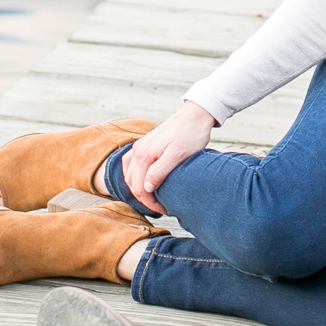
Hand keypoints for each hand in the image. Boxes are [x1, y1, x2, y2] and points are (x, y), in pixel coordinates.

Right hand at [121, 101, 216, 215]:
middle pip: (132, 184)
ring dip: (139, 190)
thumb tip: (146, 188)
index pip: (140, 189)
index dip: (151, 204)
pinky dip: (134, 177)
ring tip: (154, 199)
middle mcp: (137, 151)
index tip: (165, 210)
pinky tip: (143, 182)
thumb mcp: (178, 155)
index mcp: (143, 155)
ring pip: (129, 176)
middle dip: (145, 199)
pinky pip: (130, 165)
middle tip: (162, 208)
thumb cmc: (190, 134)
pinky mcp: (144, 145)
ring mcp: (139, 147)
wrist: (195, 115)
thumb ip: (160, 171)